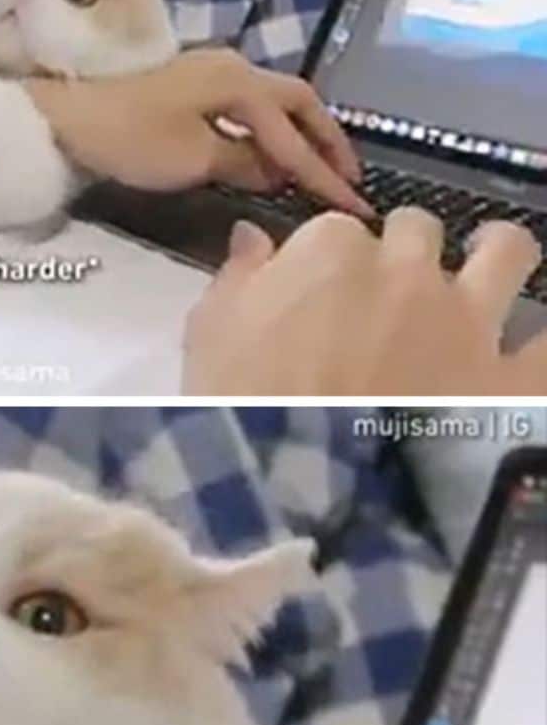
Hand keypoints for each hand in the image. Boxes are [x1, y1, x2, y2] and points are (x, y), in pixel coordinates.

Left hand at [24, 48, 370, 215]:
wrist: (67, 121)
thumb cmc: (131, 138)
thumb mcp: (192, 158)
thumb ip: (244, 162)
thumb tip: (277, 172)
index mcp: (239, 81)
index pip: (295, 133)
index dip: (324, 172)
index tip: (354, 205)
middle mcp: (232, 69)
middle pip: (297, 103)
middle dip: (325, 141)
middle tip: (348, 179)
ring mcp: (210, 76)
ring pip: (273, 105)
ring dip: (298, 137)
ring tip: (317, 173)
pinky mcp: (190, 92)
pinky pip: (248, 111)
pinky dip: (267, 135)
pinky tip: (268, 162)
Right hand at [183, 208, 546, 395]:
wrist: (305, 494)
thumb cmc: (240, 410)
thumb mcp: (210, 340)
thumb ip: (236, 279)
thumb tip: (253, 235)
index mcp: (330, 253)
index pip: (334, 229)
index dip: (327, 261)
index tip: (317, 294)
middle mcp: (408, 270)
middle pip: (418, 229)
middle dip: (405, 251)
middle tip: (388, 296)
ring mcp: (469, 322)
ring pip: (507, 251)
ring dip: (495, 255)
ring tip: (486, 271)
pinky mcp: (513, 379)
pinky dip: (537, 346)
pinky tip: (521, 356)